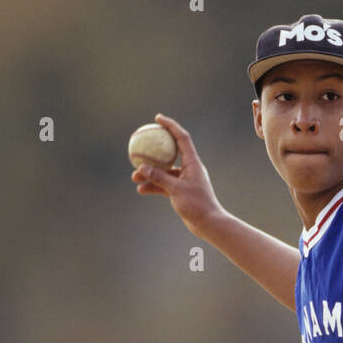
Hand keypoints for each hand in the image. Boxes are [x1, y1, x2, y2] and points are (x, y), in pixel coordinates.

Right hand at [130, 113, 224, 238]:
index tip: (157, 118)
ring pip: (164, 172)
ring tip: (134, 177)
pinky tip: (141, 189)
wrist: (208, 224)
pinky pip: (164, 185)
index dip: (170, 126)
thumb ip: (159, 178)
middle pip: (170, 153)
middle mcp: (190, 168)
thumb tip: (142, 167)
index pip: (182, 138)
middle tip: (141, 144)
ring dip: (150, 173)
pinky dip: (154, 186)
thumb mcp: (176, 190)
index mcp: (193, 163)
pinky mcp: (181, 192)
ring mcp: (185, 180)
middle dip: (154, 150)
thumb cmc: (197, 205)